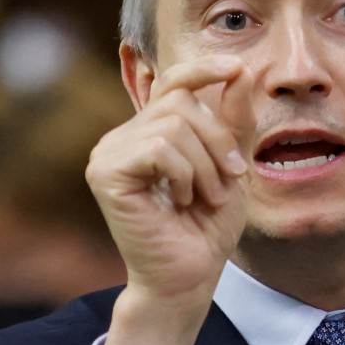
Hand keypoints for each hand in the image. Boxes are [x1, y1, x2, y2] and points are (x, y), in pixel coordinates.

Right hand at [86, 54, 254, 344]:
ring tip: (206, 196)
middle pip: (179, 100)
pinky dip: (183, 173)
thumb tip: (240, 70)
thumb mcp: (231, 165)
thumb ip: (232, 120)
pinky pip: (158, 148)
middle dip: (217, 138)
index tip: (237, 68)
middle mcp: (123, 137)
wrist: (190, 276)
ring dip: (205, 164)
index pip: (172, 82)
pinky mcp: (105, 173)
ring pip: (172, 125)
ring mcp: (109, 153)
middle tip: (229, 179)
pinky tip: (181, 200)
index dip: (203, 69)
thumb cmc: (207, 227)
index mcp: (148, 132)